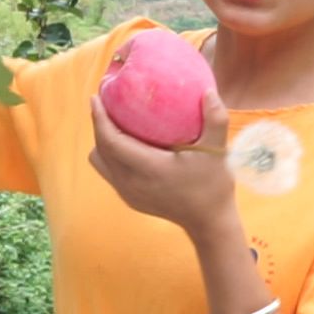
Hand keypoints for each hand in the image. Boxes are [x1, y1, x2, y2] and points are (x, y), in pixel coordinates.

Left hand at [88, 90, 236, 239]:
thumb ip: (215, 119)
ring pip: (100, 162)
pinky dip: (110, 155)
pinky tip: (125, 142)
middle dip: (98, 124)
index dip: (99, 119)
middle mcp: (132, 183)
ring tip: (114, 122)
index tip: (96, 97)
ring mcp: (128, 193)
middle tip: (104, 101)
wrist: (209, 222)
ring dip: (102, 142)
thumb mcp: (217, 151)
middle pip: (100, 150)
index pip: (111, 142)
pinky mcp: (130, 199)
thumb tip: (208, 91)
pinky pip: (109, 172)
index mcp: (149, 169)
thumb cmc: (213, 185)